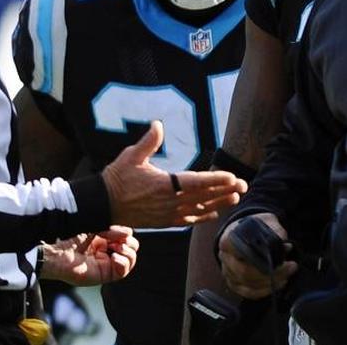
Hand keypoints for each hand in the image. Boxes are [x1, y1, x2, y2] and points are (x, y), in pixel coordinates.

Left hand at [39, 225, 139, 285]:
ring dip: (128, 253)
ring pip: (129, 263)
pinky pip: (122, 273)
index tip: (115, 229)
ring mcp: (106, 267)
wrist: (59, 254)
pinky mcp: (104, 276)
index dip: (126, 235)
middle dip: (130, 244)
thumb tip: (129, 233)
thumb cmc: (73, 242)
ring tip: (117, 248)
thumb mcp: (96, 230)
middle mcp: (107, 256)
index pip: (126, 241)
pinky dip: (122, 263)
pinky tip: (114, 257)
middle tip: (120, 241)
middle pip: (131, 252)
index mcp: (105, 245)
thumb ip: (113, 232)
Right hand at [102, 121, 247, 227]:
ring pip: (198, 209)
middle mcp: (169, 202)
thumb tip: (159, 124)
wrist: (102, 204)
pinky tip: (214, 213)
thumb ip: (148, 142)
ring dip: (218, 203)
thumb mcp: (131, 156)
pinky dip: (202, 216)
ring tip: (235, 198)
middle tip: (244, 186)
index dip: (215, 180)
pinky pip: (187, 220)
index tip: (232, 177)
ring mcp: (167, 214)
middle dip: (225, 191)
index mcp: (164, 185)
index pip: (196, 182)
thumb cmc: (117, 178)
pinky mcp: (163, 222)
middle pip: (202, 196)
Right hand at [217, 213, 297, 299]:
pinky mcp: (233, 282)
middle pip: (245, 273)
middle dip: (272, 273)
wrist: (245, 231)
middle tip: (291, 267)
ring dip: (271, 283)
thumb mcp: (267, 221)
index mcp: (229, 239)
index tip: (283, 257)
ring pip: (248, 284)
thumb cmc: (255, 226)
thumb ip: (275, 230)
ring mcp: (227, 271)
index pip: (243, 254)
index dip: (264, 259)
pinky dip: (264, 291)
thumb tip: (283, 243)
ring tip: (287, 274)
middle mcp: (225, 257)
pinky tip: (277, 284)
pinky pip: (248, 292)